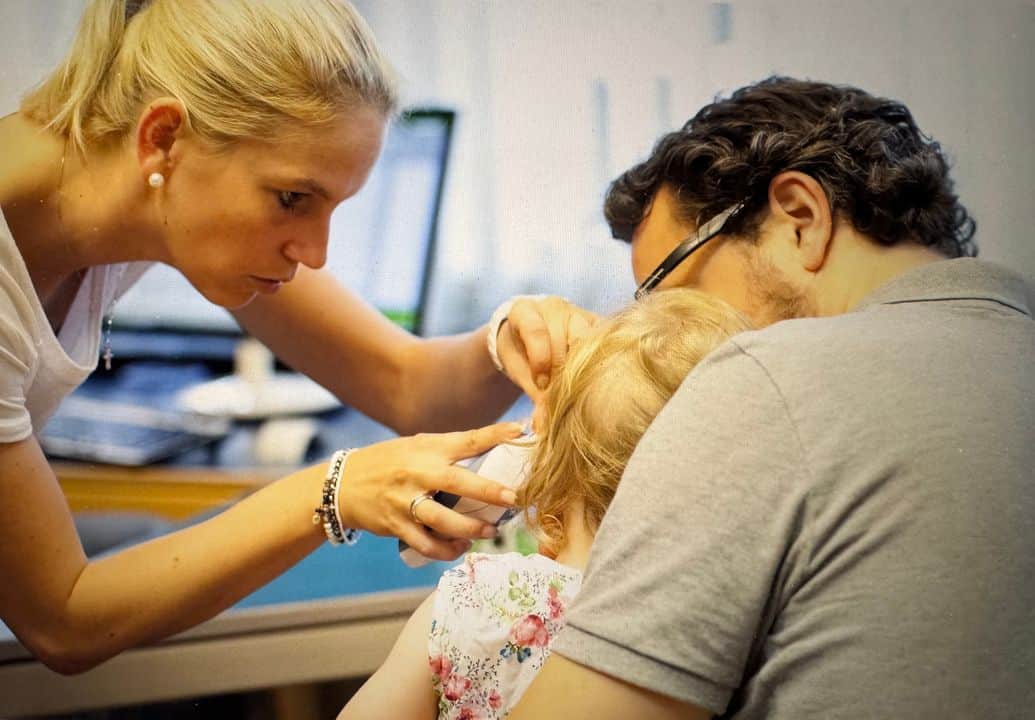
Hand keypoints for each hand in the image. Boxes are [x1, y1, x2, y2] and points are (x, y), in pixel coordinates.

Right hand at [334, 422, 525, 560]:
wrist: (343, 484)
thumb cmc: (389, 463)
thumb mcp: (416, 446)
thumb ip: (449, 450)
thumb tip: (493, 446)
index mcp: (427, 449)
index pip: (467, 440)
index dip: (495, 435)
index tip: (521, 432)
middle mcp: (417, 473)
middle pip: (459, 482)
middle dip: (489, 492)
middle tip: (513, 499)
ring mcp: (405, 501)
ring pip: (444, 520)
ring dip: (472, 529)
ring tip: (491, 531)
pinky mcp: (396, 526)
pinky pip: (427, 544)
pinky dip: (447, 550)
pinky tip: (461, 548)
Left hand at [495, 296, 597, 406]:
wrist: (528, 334)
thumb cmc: (520, 352)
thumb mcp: (518, 369)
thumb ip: (531, 391)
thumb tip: (544, 423)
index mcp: (525, 310)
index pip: (536, 332)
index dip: (541, 361)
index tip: (541, 384)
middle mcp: (553, 306)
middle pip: (565, 339)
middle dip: (563, 371)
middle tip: (560, 394)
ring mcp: (578, 312)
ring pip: (588, 341)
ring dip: (584, 368)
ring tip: (577, 387)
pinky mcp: (597, 323)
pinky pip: (604, 342)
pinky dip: (600, 362)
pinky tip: (594, 379)